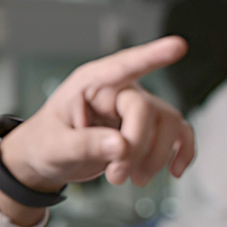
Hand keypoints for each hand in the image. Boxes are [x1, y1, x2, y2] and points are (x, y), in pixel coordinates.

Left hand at [0, 36, 195, 190]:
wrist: (47, 160)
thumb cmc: (45, 143)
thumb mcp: (54, 146)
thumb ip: (83, 145)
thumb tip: (121, 146)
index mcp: (89, 84)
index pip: (122, 67)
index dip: (150, 56)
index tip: (178, 46)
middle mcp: (116, 91)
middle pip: (146, 109)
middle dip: (137, 147)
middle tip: (116, 176)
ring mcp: (135, 108)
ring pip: (168, 124)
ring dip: (155, 157)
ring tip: (132, 180)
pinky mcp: (148, 128)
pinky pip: (179, 133)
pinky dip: (181, 152)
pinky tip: (174, 172)